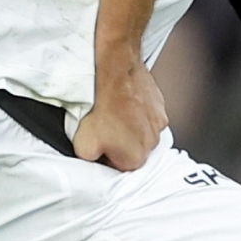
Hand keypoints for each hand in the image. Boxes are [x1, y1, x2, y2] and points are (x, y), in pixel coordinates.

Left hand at [74, 52, 165, 170]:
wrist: (113, 73)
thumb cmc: (100, 105)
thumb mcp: (81, 145)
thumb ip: (89, 160)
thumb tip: (92, 158)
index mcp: (135, 159)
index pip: (117, 167)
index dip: (103, 155)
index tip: (97, 144)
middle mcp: (152, 143)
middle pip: (132, 149)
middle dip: (118, 141)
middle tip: (102, 127)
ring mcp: (157, 123)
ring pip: (140, 131)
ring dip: (128, 125)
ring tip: (112, 113)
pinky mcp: (158, 104)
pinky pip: (145, 113)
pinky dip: (135, 110)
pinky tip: (121, 102)